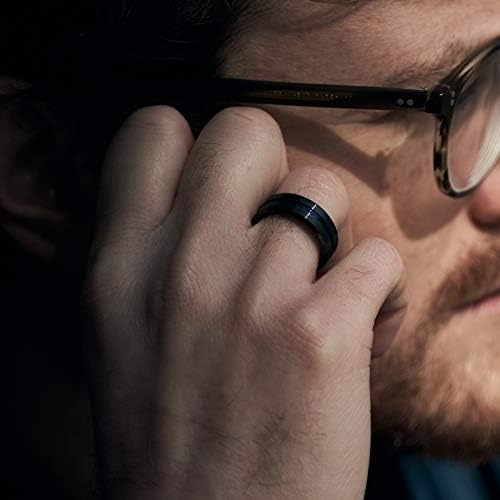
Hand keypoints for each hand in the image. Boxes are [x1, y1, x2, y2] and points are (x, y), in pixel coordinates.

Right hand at [83, 106, 406, 499]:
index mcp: (121, 264)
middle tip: (275, 221)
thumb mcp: (122, 330)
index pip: (151, 130)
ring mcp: (254, 294)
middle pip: (246, 129)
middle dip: (269, 164)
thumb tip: (200, 193)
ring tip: (317, 287)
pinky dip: (376, 286)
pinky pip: (376, 258)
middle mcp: (182, 266)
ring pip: (323, 190)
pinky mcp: (324, 332)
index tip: (217, 184)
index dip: (190, 144)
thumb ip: (153, 250)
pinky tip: (354, 325)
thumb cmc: (167, 435)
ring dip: (330, 236)